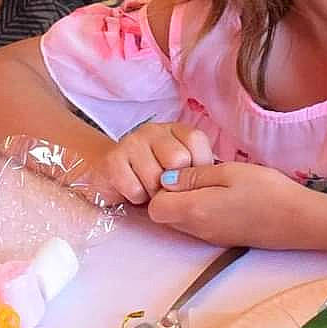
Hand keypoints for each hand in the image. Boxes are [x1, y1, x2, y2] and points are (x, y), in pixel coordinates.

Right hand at [92, 122, 214, 203]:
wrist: (110, 173)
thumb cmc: (154, 175)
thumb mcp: (181, 169)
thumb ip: (198, 170)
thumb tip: (216, 182)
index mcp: (175, 130)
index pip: (196, 140)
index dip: (197, 166)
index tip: (189, 179)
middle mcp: (153, 130)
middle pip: (177, 159)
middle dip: (174, 183)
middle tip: (166, 188)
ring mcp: (131, 142)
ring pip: (155, 176)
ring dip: (154, 193)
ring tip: (149, 190)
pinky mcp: (113, 159)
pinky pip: (134, 188)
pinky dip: (137, 197)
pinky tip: (134, 191)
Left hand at [146, 162, 303, 246]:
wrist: (301, 221)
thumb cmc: (267, 191)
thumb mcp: (230, 172)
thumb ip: (195, 176)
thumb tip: (166, 179)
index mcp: (196, 211)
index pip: (154, 208)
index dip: (159, 189)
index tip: (177, 171)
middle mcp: (198, 231)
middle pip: (165, 216)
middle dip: (171, 196)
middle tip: (193, 173)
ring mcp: (211, 238)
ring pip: (181, 222)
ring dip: (186, 203)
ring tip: (210, 182)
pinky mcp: (223, 239)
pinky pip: (198, 226)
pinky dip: (201, 210)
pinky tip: (222, 195)